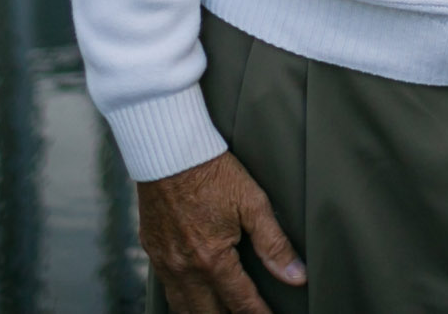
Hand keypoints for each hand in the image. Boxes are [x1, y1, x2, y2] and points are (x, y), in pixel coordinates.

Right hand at [136, 151, 305, 313]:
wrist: (168, 150)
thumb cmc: (212, 171)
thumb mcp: (252, 202)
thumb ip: (274, 243)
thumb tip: (296, 275)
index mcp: (212, 259)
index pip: (241, 302)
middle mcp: (184, 268)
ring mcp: (164, 262)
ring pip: (183, 307)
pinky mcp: (151, 251)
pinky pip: (166, 289)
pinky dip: (182, 301)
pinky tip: (194, 299)